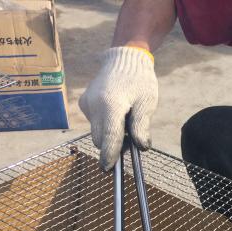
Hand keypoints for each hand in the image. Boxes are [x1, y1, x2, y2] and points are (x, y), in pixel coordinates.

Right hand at [79, 46, 157, 170]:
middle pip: (100, 139)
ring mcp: (86, 103)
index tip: (108, 169)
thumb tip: (141, 147)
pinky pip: (94, 123)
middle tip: (131, 142)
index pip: (109, 137)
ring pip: (97, 132)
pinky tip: (117, 114)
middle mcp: (93, 105)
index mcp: (110, 105)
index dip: (110, 155)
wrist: (124, 58)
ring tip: (126, 123)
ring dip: (109, 135)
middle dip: (113, 146)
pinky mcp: (84, 103)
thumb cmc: (140, 81)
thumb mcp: (147, 103)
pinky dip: (105, 125)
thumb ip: (142, 126)